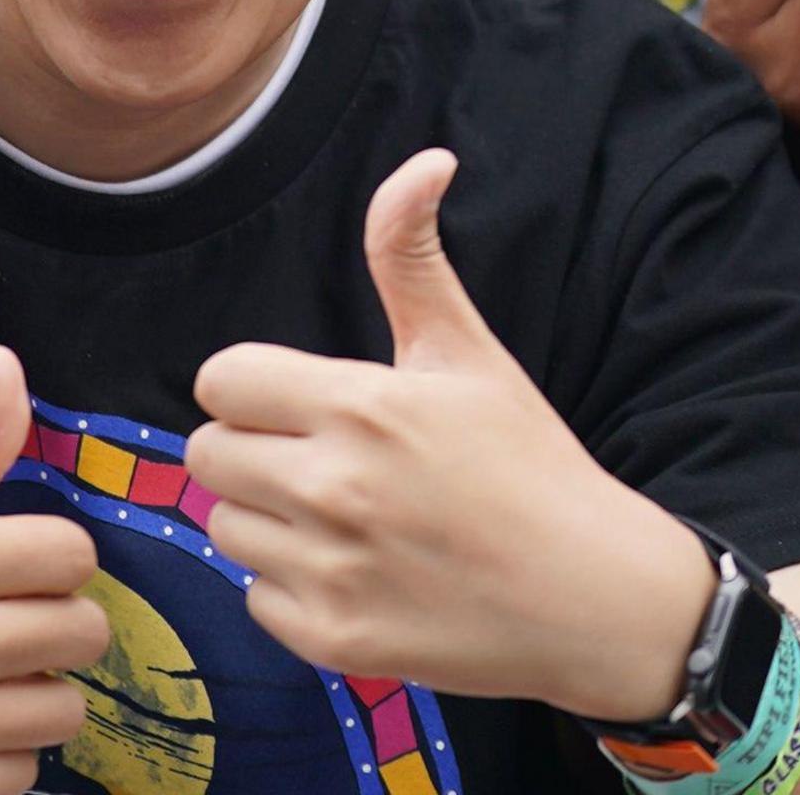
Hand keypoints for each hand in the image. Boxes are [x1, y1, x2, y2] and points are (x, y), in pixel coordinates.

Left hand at [188, 153, 715, 721]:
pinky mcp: (331, 639)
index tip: (303, 403)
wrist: (592, 596)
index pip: (222, 380)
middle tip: (321, 459)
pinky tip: (359, 572)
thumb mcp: (470, 353)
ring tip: (345, 519)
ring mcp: (329, 570)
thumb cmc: (530, 464)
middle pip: (207, 454)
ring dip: (269, 519)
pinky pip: (256, 596)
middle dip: (253, 450)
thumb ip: (414, 257)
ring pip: (224, 526)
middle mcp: (334, 488)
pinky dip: (294, 587)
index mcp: (362, 405)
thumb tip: (424, 160)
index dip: (256, 388)